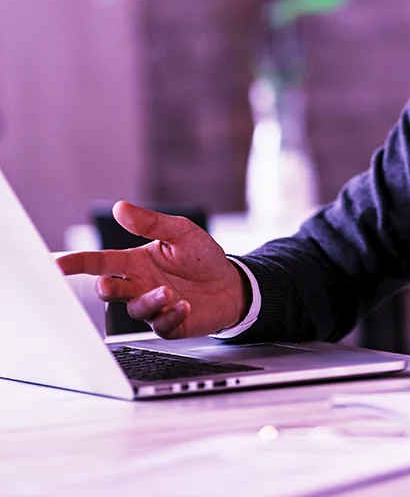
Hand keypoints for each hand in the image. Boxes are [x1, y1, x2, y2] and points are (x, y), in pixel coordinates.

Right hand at [56, 202, 248, 338]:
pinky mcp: (170, 323)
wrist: (230, 283)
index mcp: (136, 262)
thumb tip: (122, 207)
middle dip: (106, 288)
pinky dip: (171, 315)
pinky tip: (184, 305)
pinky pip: (162, 324)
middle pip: (111, 289)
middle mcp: (139, 285)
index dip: (77, 263)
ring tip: (168, 291)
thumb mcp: (181, 232)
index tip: (56, 265)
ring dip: (149, 300)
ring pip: (136, 308)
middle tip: (106, 284)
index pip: (101, 262)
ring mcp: (153, 306)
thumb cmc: (201, 257)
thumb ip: (151, 223)